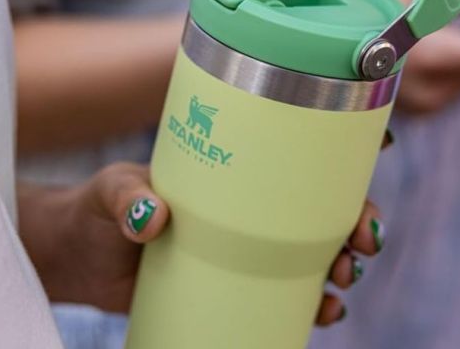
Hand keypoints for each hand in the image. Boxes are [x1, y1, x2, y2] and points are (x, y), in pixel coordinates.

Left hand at [17, 162, 383, 325]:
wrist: (77, 258)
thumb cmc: (97, 210)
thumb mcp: (112, 192)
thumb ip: (127, 198)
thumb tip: (152, 219)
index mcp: (232, 170)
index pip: (296, 152)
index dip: (344, 151)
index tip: (382, 148)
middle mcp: (248, 209)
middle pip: (321, 210)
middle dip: (357, 222)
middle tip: (363, 240)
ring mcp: (245, 251)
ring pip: (314, 256)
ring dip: (344, 266)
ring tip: (344, 280)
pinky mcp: (233, 287)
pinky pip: (287, 296)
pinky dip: (315, 304)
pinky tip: (326, 311)